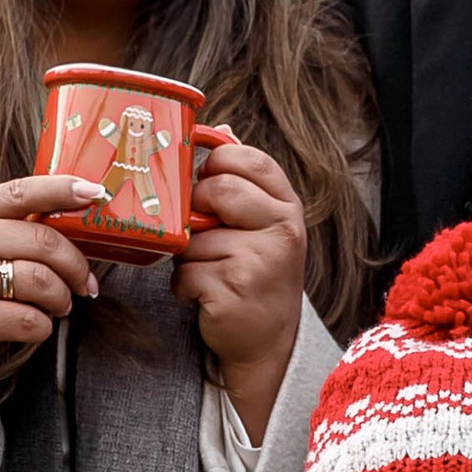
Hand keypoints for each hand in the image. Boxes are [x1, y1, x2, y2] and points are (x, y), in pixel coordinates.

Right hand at [0, 175, 105, 385]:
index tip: (95, 192)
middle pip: (44, 243)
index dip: (64, 189)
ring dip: (62, 299)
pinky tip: (35, 327)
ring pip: (41, 283)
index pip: (22, 192)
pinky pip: (26, 321)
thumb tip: (51, 232)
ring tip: (60, 307)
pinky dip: (41, 327)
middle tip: (86, 283)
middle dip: (77, 265)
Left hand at [177, 131, 306, 439]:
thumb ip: (243, 179)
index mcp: (287, 206)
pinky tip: (208, 295)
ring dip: (190, 258)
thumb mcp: (262, 222)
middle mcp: (282, 229)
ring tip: (213, 274)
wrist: (269, 342)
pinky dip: (185, 287)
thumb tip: (222, 130)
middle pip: (216, 188)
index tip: (209, 186)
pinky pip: (185, 273)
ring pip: (193, 237)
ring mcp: (260, 261)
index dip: (217, 166)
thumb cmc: (258, 273)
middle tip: (207, 233)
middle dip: (198, 210)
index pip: (246, 158)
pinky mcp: (234, 291)